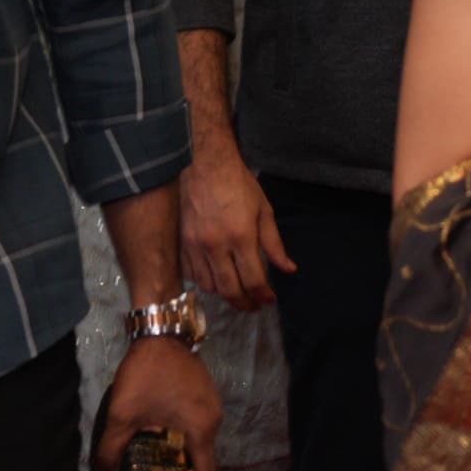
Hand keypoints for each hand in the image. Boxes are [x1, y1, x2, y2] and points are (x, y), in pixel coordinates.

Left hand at [95, 334, 221, 470]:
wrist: (160, 331)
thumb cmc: (146, 375)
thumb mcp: (122, 415)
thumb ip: (111, 451)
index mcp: (200, 430)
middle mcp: (213, 419)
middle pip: (206, 458)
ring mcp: (212, 404)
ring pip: (203, 441)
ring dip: (187, 457)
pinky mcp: (206, 393)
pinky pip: (200, 424)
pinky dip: (188, 438)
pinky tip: (167, 439)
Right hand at [179, 143, 292, 310]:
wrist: (204, 164)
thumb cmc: (238, 184)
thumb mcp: (264, 210)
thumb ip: (274, 244)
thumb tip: (288, 269)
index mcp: (241, 236)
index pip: (254, 280)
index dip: (264, 295)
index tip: (270, 299)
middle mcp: (216, 246)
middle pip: (230, 290)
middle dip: (244, 303)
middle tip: (254, 305)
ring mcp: (195, 246)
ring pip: (209, 286)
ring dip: (225, 294)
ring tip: (237, 293)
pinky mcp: (181, 243)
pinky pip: (192, 275)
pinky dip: (205, 282)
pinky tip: (216, 278)